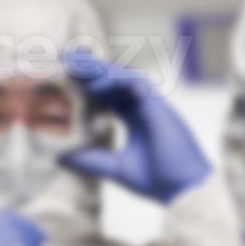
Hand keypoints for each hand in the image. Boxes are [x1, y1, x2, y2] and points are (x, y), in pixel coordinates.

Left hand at [57, 50, 210, 203]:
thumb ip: (91, 160)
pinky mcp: (159, 106)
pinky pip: (136, 85)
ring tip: (74, 63)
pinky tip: (95, 86)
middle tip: (63, 56)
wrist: (184, 189)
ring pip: (123, 76)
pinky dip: (116, 82)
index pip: (108, 95)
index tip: (63, 76)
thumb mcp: (116, 168)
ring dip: (99, 68)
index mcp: (134, 118)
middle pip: (113, 80)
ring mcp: (152, 104)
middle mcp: (143, 107)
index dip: (87, 84)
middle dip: (89, 67)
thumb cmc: (158, 179)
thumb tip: (60, 157)